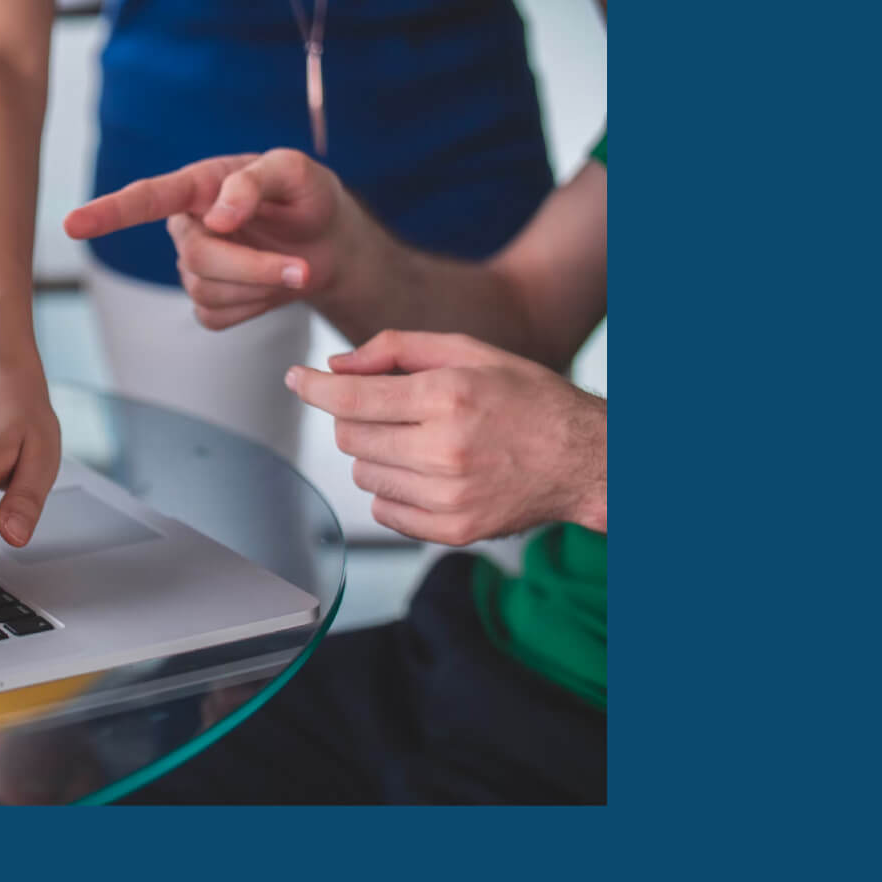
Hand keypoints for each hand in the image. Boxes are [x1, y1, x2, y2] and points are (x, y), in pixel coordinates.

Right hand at [62, 148, 370, 329]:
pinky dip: (255, 307)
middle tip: (301, 269)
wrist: (329, 243)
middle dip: (252, 267)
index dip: (107, 213)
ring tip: (295, 268)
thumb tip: (218, 216)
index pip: (145, 199)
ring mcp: (194, 267)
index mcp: (198, 185)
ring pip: (207, 291)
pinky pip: (216, 317)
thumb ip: (254, 182)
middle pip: (197, 258)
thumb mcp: (295, 172)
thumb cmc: (307, 196)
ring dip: (261, 286)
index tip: (71, 224)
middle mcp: (187, 225)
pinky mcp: (208, 302)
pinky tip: (271, 288)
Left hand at [287, 330, 605, 544]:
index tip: (297, 379)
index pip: (352, 398)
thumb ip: (397, 349)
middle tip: (392, 408)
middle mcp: (445, 450)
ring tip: (420, 441)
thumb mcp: (469, 352)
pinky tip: (428, 472)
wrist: (584, 459)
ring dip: (376, 454)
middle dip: (357, 417)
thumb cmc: (528, 399)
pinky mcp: (452, 531)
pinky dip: (392, 491)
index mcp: (448, 397)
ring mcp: (448, 497)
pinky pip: (383, 511)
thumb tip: (336, 367)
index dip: (314, 387)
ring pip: (362, 474)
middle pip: (350, 436)